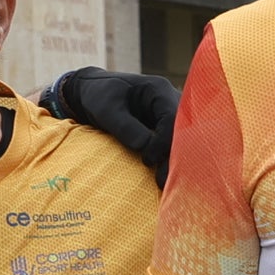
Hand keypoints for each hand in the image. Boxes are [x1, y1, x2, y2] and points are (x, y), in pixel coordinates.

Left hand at [36, 68, 181, 183]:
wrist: (92, 94)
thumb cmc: (98, 97)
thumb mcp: (106, 110)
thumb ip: (125, 127)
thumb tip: (145, 148)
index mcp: (158, 90)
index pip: (172, 117)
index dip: (164, 141)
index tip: (147, 160)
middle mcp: (169, 102)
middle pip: (183, 131)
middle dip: (175, 156)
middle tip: (163, 181)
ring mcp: (169, 116)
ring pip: (180, 140)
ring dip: (173, 162)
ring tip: (163, 184)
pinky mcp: (164, 129)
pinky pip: (172, 145)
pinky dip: (168, 161)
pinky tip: (163, 178)